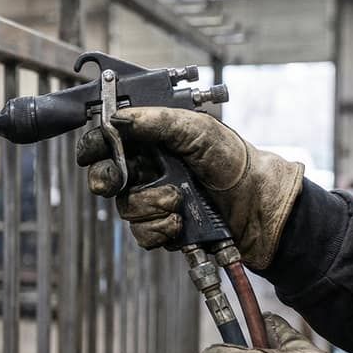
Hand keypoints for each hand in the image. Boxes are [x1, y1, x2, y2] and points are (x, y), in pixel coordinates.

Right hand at [75, 106, 303, 268]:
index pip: (108, 141)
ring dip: (151, 205)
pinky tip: (179, 223)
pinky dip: (159, 229)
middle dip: (108, 180)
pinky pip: (140, 233)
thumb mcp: (198, 129)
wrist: (260, 206)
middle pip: (105, 177)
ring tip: (178, 201)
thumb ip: (155, 121)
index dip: (94, 146)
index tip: (93, 151)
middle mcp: (148, 170)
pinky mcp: (162, 228)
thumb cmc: (234, 162)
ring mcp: (153, 200)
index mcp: (152, 141)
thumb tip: (117, 119)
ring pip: (124, 208)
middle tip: (119, 181)